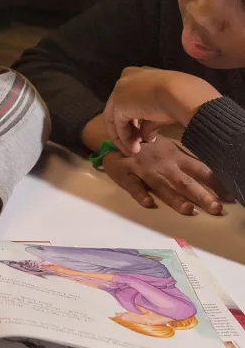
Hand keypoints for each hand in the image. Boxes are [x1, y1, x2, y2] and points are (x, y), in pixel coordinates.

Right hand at [102, 135, 229, 215]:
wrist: (116, 138)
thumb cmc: (145, 146)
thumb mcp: (167, 147)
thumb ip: (184, 160)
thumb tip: (210, 172)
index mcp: (174, 157)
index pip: (199, 170)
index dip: (215, 183)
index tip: (231, 196)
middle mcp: (162, 165)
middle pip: (184, 182)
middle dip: (201, 195)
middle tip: (216, 208)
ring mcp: (143, 170)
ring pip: (161, 186)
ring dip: (174, 198)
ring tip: (188, 210)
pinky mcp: (125, 175)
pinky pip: (133, 186)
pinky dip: (140, 194)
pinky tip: (148, 203)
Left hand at [103, 67, 220, 154]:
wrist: (180, 93)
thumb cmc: (178, 97)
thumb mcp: (162, 109)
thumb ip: (149, 121)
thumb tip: (146, 137)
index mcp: (137, 75)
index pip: (128, 100)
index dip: (133, 119)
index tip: (140, 134)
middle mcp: (125, 80)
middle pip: (119, 109)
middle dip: (127, 130)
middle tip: (136, 145)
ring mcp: (119, 92)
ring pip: (115, 118)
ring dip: (125, 137)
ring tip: (134, 151)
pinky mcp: (118, 104)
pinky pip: (118, 125)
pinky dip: (124, 138)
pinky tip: (134, 148)